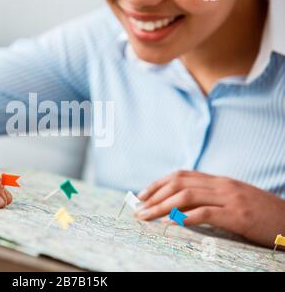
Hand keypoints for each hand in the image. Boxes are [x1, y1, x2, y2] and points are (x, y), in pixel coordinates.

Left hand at [136, 171, 284, 246]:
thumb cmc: (259, 212)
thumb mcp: (231, 199)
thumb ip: (209, 197)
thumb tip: (178, 206)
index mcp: (218, 180)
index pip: (180, 175)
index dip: (158, 183)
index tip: (142, 195)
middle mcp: (221, 185)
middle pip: (179, 184)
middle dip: (154, 196)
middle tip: (138, 209)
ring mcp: (229, 198)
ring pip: (187, 196)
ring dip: (162, 207)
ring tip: (147, 217)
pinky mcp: (238, 215)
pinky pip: (206, 213)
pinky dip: (184, 217)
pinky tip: (170, 223)